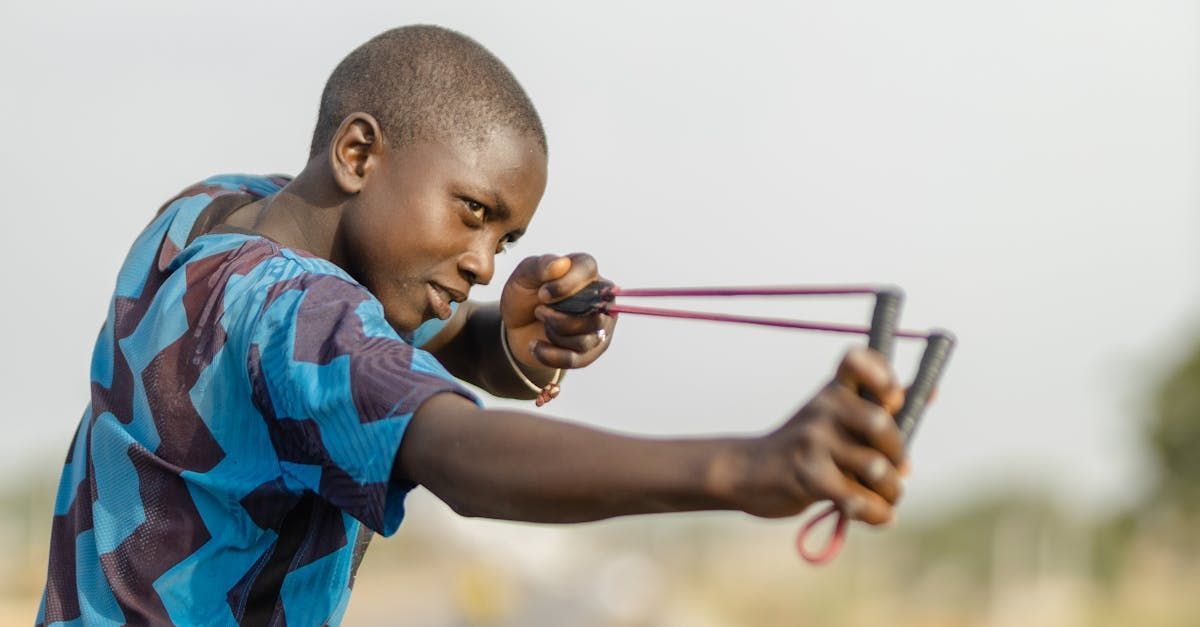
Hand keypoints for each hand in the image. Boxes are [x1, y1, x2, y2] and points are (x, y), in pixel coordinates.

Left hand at [501, 253, 616, 369]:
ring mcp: (600, 326)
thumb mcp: (523, 276)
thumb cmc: (525, 296)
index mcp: (586, 271)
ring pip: (585, 339)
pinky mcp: (592, 351)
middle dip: (559, 317)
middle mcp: (601, 297)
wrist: (517, 327)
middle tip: (539, 311)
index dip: (565, 285)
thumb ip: (540, 266)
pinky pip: (576, 359)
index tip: (542, 294)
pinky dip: (551, 355)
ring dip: (554, 334)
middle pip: (594, 311)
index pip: (588, 270)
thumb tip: (561, 264)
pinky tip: (536, 346)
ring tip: (542, 325)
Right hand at [736, 347, 907, 524]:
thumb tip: (931, 390)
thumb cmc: (805, 445)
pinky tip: (879, 517)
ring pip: (876, 467)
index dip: (883, 373)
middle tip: (900, 470)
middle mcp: (823, 408)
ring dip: (891, 491)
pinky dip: (877, 514)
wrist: (749, 472)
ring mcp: (813, 441)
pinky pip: (857, 499)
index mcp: (833, 390)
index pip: (857, 360)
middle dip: (899, 454)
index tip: (894, 398)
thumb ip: (879, 406)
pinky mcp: (807, 476)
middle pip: (880, 423)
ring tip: (888, 498)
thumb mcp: (836, 416)